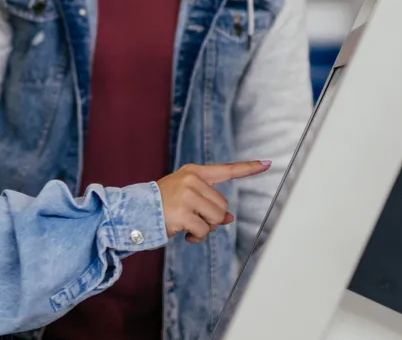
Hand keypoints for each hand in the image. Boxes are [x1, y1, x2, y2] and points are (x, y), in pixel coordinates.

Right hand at [156, 161, 270, 242]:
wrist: (135, 210)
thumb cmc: (163, 204)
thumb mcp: (186, 198)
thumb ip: (208, 203)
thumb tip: (228, 219)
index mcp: (194, 173)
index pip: (226, 170)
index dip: (248, 168)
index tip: (266, 163)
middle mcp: (192, 180)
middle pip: (223, 206)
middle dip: (212, 218)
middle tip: (193, 218)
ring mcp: (187, 196)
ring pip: (217, 219)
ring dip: (205, 228)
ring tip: (188, 225)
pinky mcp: (183, 213)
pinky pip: (203, 231)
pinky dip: (196, 238)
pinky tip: (184, 234)